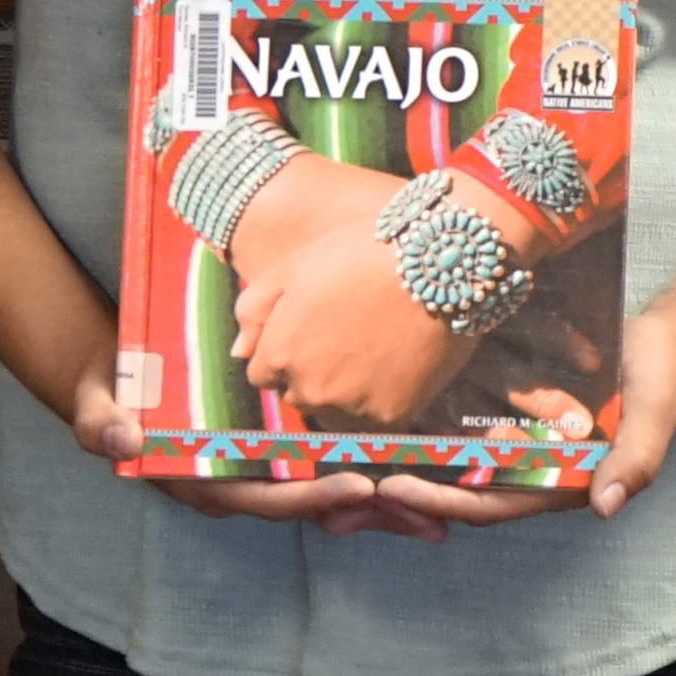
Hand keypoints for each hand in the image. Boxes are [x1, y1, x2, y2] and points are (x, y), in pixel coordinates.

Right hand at [73, 355, 465, 538]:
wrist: (115, 384)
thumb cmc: (107, 396)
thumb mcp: (96, 407)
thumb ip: (105, 424)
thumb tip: (126, 439)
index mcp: (203, 483)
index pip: (263, 495)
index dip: (310, 495)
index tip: (357, 485)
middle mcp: (238, 484)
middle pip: (309, 505)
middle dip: (366, 513)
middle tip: (427, 514)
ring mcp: (259, 472)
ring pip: (324, 495)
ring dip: (379, 506)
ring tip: (438, 512)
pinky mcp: (274, 452)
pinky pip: (323, 469)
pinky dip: (365, 472)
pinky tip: (412, 475)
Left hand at [224, 152, 476, 423]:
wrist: (437, 261)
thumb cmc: (360, 252)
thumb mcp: (293, 266)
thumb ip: (253, 309)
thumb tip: (238, 351)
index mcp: (278, 354)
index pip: (264, 373)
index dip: (287, 349)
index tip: (317, 328)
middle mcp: (307, 389)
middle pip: (298, 394)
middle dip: (313, 372)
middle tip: (348, 336)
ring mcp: (351, 407)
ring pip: (334, 413)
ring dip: (344, 393)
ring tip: (372, 353)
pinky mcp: (392, 417)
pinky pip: (374, 423)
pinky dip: (380, 403)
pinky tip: (396, 368)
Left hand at [364, 305, 675, 528]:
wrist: (664, 344)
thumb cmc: (660, 379)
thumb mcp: (654, 414)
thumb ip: (635, 460)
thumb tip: (605, 505)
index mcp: (562, 485)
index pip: (491, 501)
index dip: (441, 499)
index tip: (392, 486)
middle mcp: (534, 473)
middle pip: (460, 492)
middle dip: (407, 494)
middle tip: (345, 482)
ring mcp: (520, 447)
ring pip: (452, 466)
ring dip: (405, 468)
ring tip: (344, 460)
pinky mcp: (510, 417)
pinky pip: (460, 430)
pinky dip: (425, 433)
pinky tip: (380, 420)